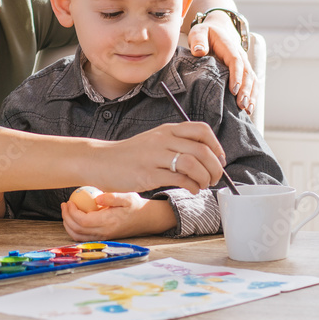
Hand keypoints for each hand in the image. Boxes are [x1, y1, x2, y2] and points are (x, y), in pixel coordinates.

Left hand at [60, 192, 173, 240]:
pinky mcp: (102, 237)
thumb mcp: (127, 197)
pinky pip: (83, 237)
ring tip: (66, 211)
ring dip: (68, 225)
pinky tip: (73, 219)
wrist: (146, 219)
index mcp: (109, 222)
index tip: (69, 202)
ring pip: (78, 236)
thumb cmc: (135, 206)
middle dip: (67, 217)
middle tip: (65, 204)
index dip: (72, 213)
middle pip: (78, 229)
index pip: (84, 221)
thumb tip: (96, 197)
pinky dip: (74, 229)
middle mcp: (104, 232)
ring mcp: (103, 237)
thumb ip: (112, 197)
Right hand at [93, 122, 224, 194]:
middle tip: (215, 178)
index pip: (201, 130)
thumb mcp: (154, 142)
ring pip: (192, 164)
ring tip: (203, 185)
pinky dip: (192, 186)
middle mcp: (163, 140)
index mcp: (167, 130)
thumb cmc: (130, 155)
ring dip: (204, 178)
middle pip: (201, 150)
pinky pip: (179, 179)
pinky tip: (192, 189)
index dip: (216, 146)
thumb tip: (205, 159)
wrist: (100, 161)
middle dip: (215, 167)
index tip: (218, 159)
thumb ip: (176, 145)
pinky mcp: (148, 174)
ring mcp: (155, 156)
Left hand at [186, 12, 254, 114]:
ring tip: (247, 110)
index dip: (236, 76)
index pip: (236, 61)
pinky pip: (252, 83)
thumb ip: (198, 40)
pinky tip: (249, 109)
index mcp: (229, 47)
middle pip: (247, 73)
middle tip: (241, 105)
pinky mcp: (243, 71)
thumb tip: (199, 51)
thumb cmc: (205, 33)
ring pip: (252, 80)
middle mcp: (240, 56)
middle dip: (246, 90)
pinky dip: (252, 95)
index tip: (234, 90)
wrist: (217, 29)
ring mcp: (244, 64)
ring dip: (251, 95)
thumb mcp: (198, 32)